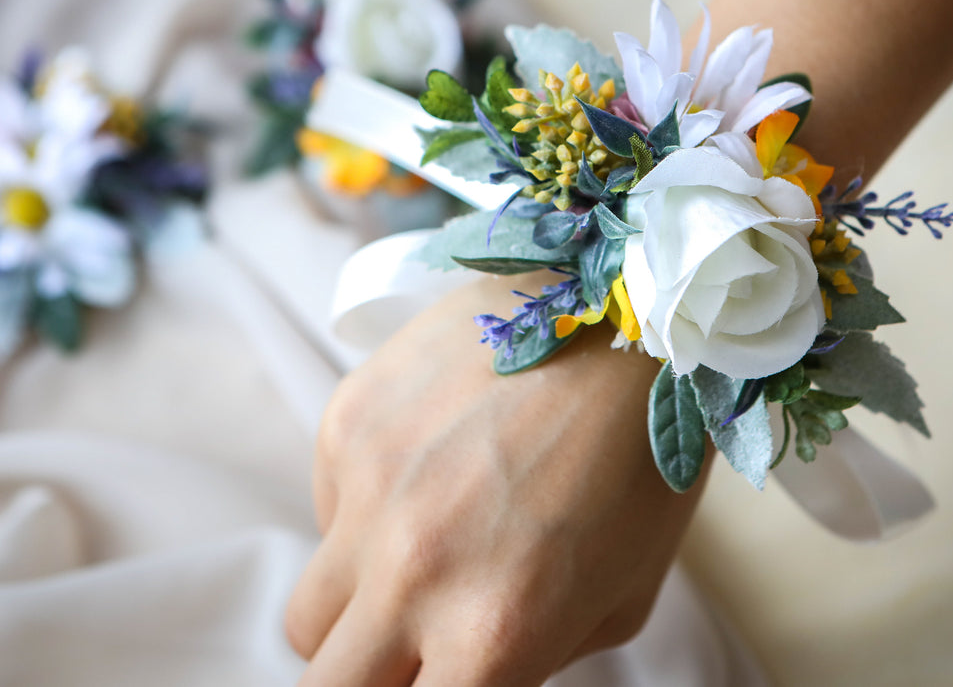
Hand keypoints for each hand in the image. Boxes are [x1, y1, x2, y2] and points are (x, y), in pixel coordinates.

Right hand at [285, 272, 707, 685]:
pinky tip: (433, 463)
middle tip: (404, 657)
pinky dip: (364, 513)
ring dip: (356, 611)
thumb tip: (464, 673)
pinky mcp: (346, 420)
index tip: (434, 683)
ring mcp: (367, 490)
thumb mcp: (618, 598)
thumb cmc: (645, 460)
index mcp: (494, 632)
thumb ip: (531, 658)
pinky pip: (324, 509)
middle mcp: (414, 570)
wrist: (627, 305)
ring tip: (425, 554)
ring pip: (308, 615)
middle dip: (364, 685)